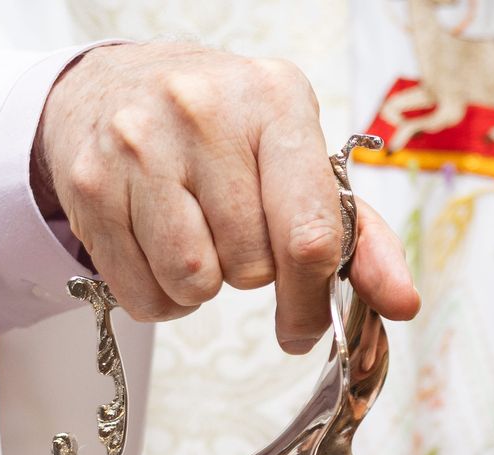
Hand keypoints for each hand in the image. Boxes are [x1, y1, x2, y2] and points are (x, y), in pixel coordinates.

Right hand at [35, 43, 420, 342]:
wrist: (114, 89)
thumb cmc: (225, 133)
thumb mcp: (297, 159)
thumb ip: (359, 234)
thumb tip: (402, 302)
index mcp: (275, 101)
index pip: (308, 233)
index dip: (311, 299)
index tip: (306, 326)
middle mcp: (203, 112)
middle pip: (251, 267)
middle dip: (252, 272)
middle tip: (235, 233)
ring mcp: (139, 144)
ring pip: (194, 282)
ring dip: (204, 285)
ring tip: (198, 236)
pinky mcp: (91, 185)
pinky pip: (142, 292)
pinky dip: (160, 294)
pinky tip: (159, 246)